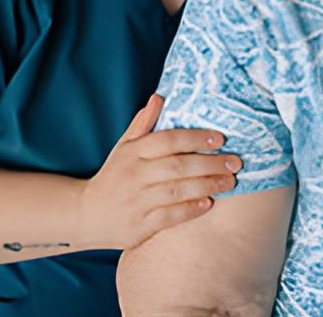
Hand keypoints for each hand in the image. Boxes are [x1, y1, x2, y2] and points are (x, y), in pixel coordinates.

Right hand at [79, 94, 240, 249]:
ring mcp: (136, 202)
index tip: (221, 138)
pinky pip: (170, 217)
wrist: (87, 215)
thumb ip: (142, 125)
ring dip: (207, 185)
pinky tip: (208, 203)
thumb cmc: (115, 176)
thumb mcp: (124, 148)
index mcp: (132, 153)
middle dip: (210, 163)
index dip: (195, 138)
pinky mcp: (139, 226)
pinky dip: (191, 210)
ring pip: (177, 191)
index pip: (168, 140)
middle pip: (178, 166)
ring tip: (229, 181)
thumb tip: (159, 97)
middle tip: (235, 162)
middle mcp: (134, 176)